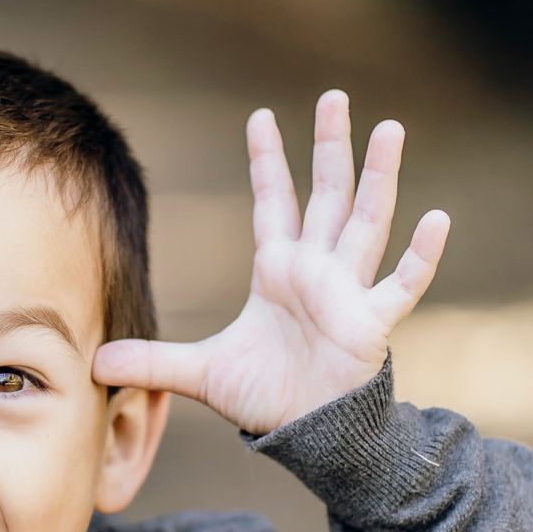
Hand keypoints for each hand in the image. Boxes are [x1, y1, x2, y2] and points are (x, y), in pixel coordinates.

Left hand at [92, 91, 448, 436]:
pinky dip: (421, 254)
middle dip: (329, 146)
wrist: (306, 435)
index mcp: (278, 270)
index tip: (261, 116)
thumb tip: (94, 361)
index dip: (267, 161)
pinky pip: (402, 283)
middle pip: (326, 194)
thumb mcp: (199, 373)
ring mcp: (348, 291)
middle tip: (334, 96)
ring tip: (390, 128)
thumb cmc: (266, 397)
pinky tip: (438, 218)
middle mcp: (317, 270)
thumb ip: (151, 361)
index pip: (272, 202)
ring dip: (379, 176)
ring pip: (368, 221)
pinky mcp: (372, 322)